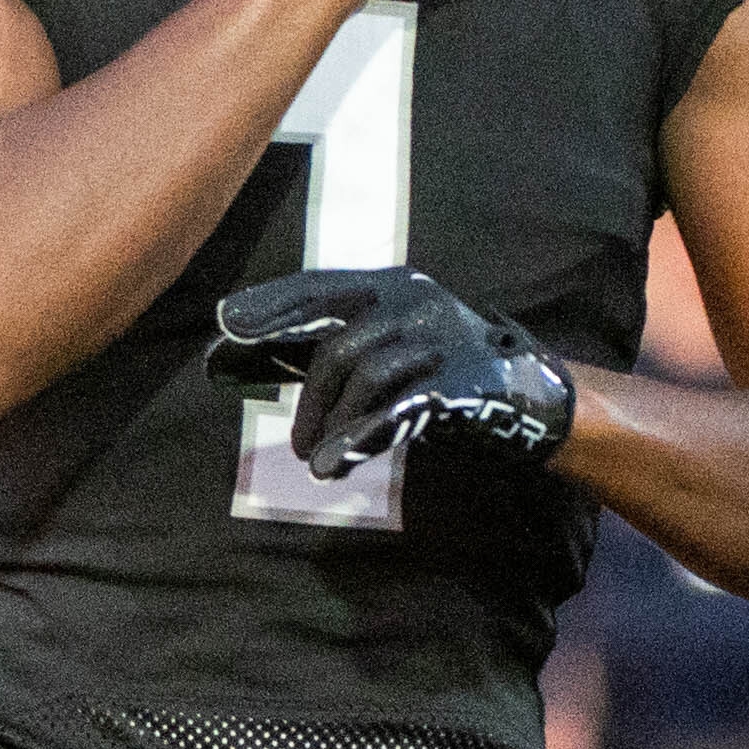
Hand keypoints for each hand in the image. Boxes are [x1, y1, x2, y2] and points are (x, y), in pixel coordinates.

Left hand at [210, 265, 575, 475]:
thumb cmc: (428, 370)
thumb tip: (225, 362)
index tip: (228, 325)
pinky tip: (334, 463)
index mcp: (385, 285)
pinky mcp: (464, 381)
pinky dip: (360, 437)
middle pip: (337, 344)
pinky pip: (401, 407)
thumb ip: (309, 352)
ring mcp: (441, 338)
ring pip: (365, 376)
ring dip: (331, 424)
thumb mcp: (372, 350)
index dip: (270, 307)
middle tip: (292, 443)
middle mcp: (412, 301)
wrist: (523, 394)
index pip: (315, 288)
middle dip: (305, 397)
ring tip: (316, 460)